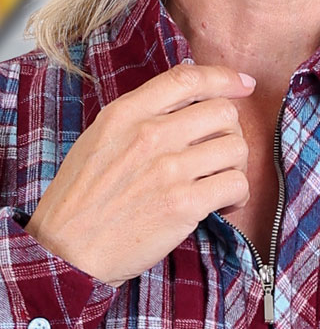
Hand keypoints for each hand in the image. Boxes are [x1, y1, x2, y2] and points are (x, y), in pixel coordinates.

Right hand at [25, 63, 254, 286]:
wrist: (69, 250)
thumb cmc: (80, 202)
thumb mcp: (98, 141)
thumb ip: (137, 119)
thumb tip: (182, 106)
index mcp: (126, 113)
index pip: (189, 78)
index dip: (225, 78)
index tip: (243, 85)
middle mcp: (150, 134)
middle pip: (223, 112)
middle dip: (231, 133)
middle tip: (222, 157)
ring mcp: (168, 169)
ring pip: (236, 147)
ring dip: (237, 166)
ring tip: (221, 184)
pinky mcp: (184, 204)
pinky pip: (235, 184)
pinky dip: (238, 195)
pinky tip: (224, 205)